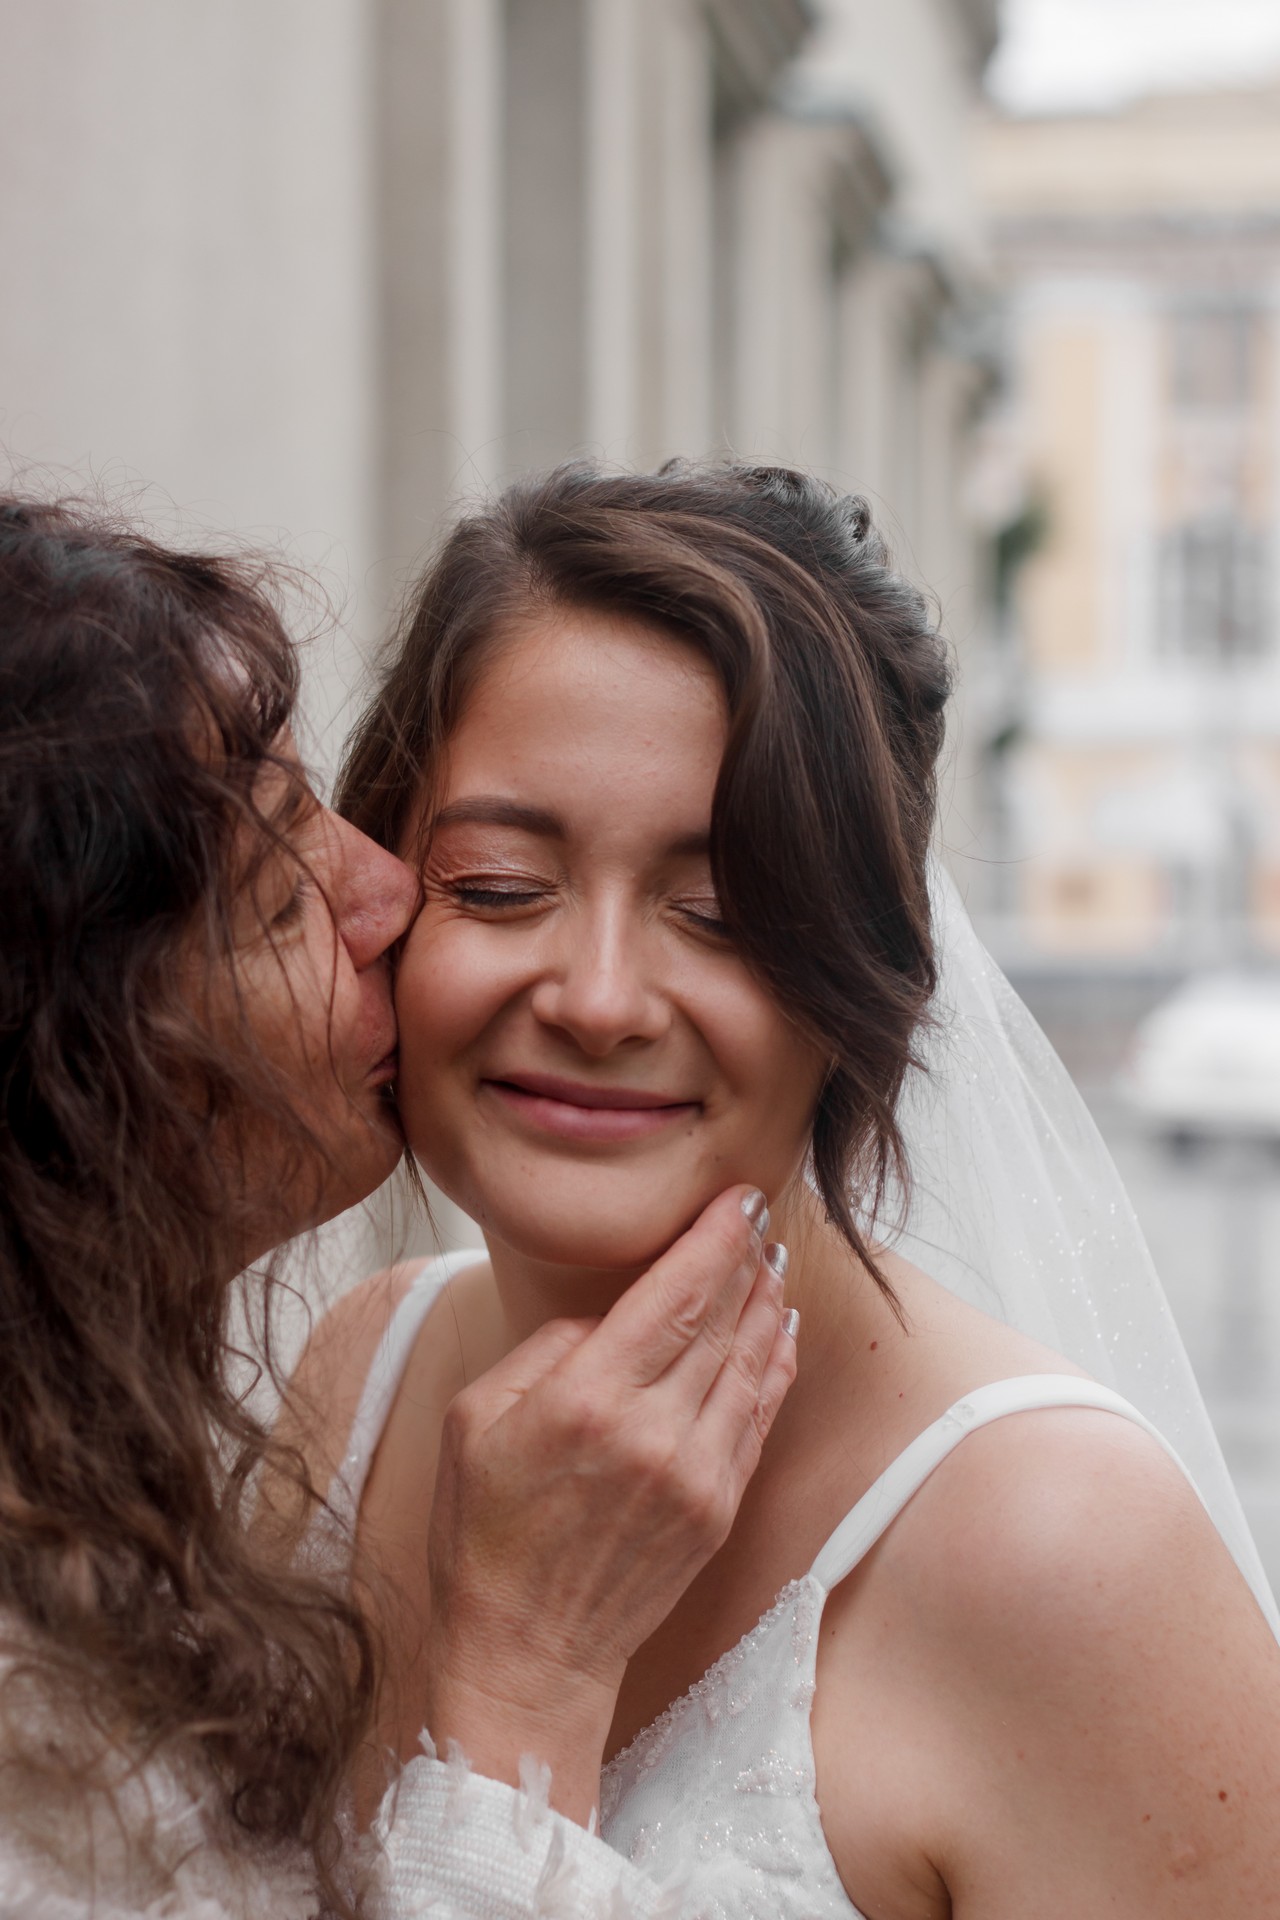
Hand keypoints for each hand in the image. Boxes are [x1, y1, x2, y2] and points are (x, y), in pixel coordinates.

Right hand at [421, 1185, 794, 1820]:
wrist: (527, 1650)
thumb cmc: (485, 1532)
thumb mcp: (472, 1418)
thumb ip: (545, 1349)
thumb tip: (606, 1320)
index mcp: (585, 1398)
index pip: (672, 1294)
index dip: (714, 1238)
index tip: (737, 1198)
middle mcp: (651, 1431)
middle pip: (720, 1319)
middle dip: (746, 1257)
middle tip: (760, 1212)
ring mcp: (694, 1473)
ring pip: (749, 1363)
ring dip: (767, 1303)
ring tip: (773, 1259)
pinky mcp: (718, 1508)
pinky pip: (758, 1416)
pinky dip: (773, 1364)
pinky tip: (778, 1329)